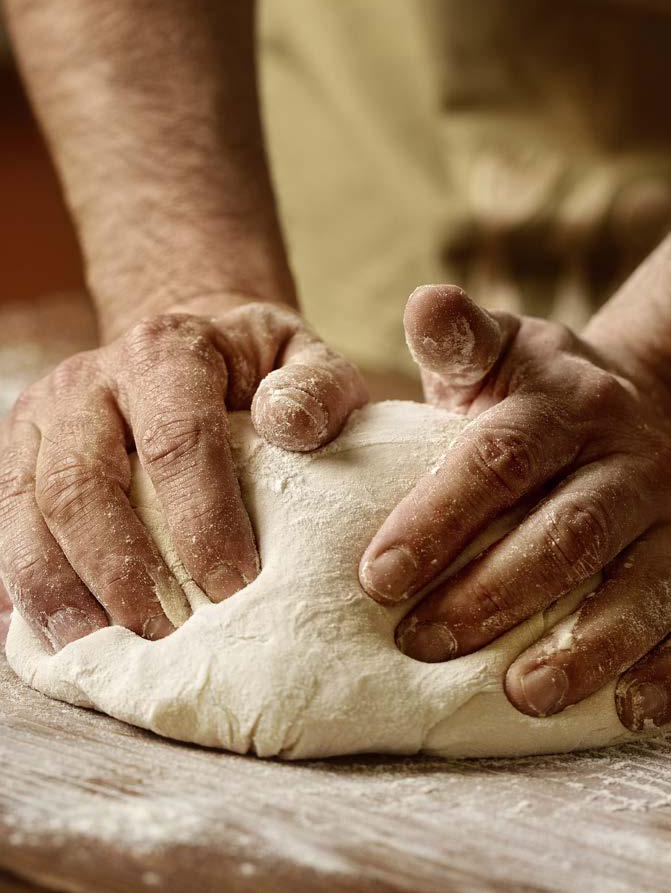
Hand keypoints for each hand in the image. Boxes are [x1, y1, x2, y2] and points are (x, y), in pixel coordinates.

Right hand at [0, 300, 366, 652]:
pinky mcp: (20, 451)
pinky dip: (24, 584)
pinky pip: (7, 522)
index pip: (178, 441)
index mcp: (166, 351)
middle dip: (122, 572)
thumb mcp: (302, 355)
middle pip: (85, 484)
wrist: (187, 342)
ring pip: (31, 509)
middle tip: (165, 639)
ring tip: (99, 653)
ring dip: (61, 590)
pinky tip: (54, 635)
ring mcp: (46, 417)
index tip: (235, 589)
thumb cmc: (256, 365)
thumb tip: (287, 424)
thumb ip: (314, 384)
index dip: (203, 521)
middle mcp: (91, 380)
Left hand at [360, 285, 670, 730]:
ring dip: (585, 648)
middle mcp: (631, 460)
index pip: (501, 459)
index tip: (377, 577)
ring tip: (521, 694)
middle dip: (495, 593)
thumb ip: (459, 340)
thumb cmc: (536, 399)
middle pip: (568, 532)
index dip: (440, 519)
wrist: (636, 414)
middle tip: (422, 644)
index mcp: (566, 406)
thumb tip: (424, 302)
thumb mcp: (499, 355)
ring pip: (641, 588)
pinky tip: (625, 710)